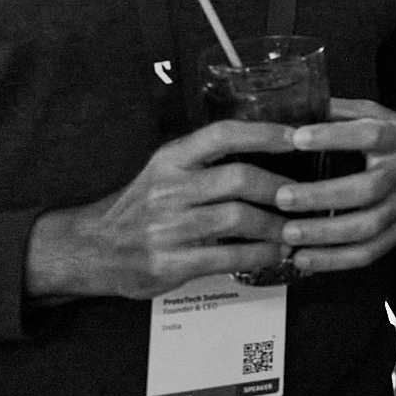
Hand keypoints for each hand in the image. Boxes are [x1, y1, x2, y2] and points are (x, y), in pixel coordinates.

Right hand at [24, 120, 298, 299]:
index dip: (265, 132)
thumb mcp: (163, 171)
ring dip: (275, 226)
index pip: (222, 134)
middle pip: (237, 178)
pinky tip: (274, 254)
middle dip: (279, 188)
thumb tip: (271, 152)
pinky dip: (259, 255)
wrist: (90, 249)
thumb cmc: (139, 208)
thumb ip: (206, 162)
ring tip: (294, 230)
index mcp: (170, 159)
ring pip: (237, 219)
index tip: (300, 137)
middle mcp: (167, 189)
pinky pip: (227, 257)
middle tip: (305, 196)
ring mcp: (167, 228)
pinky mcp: (169, 263)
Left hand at [270, 100, 395, 273]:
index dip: (334, 137)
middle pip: (367, 189)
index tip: (297, 138)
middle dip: (322, 195)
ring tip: (287, 234)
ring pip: (367, 227)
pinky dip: (335, 261)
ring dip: (325, 233)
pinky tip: (304, 259)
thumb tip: (296, 105)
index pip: (370, 135)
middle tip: (282, 197)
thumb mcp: (382, 116)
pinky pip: (369, 253)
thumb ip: (343, 112)